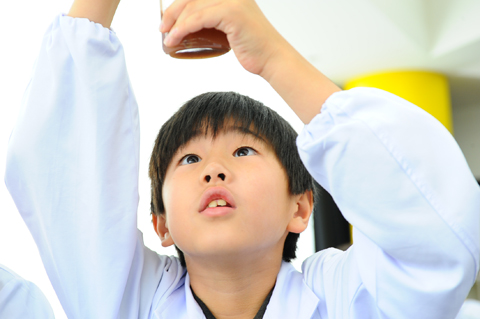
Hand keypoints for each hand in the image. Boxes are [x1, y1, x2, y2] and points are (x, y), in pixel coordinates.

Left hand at [160, 0, 288, 76]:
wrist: (272, 59)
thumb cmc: (253, 47)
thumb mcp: (230, 28)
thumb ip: (214, 20)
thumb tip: (191, 25)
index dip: (178, 5)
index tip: (167, 20)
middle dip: (172, 12)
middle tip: (163, 29)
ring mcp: (233, 0)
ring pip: (193, 8)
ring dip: (175, 24)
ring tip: (168, 38)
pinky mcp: (232, 12)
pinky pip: (199, 18)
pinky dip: (183, 29)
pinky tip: (175, 39)